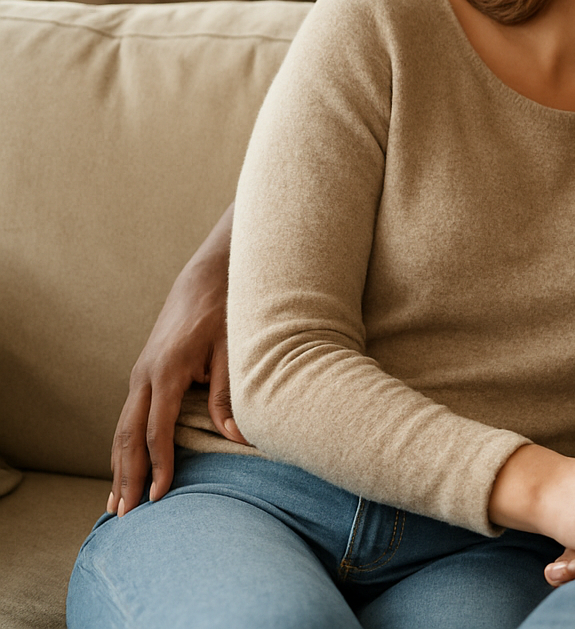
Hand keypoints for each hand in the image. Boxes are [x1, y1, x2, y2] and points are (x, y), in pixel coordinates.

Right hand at [108, 204, 245, 516]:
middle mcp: (145, 375)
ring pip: (121, 429)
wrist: (207, 280)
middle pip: (128, 435)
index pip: (157, 429)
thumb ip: (230, 397)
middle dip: (127, 476)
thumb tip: (239, 438)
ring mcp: (140, 375)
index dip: (159, 465)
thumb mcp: (233, 353)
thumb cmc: (225, 314)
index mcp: (167, 371)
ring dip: (119, 467)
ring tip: (116, 504)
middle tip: (125, 514)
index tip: (161, 496)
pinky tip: (124, 470)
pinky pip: (128, 418)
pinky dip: (123, 447)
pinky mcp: (143, 375)